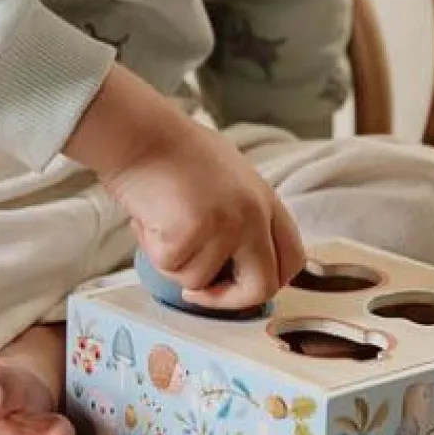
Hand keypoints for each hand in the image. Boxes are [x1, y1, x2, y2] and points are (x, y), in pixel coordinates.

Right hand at [65, 66, 304, 310]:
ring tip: (161, 224)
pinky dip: (153, 250)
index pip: (293, 259)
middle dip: (227, 301)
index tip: (239, 286)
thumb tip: (228, 261)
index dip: (267, 283)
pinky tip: (149, 218)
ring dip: (174, 262)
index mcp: (265, 199)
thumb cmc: (171, 152)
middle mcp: (254, 213)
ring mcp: (226, 224)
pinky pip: (171, 267)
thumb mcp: (226, 180)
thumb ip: (239, 217)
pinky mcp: (192, 231)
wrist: (140, 133)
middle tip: (198, 294)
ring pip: (201, 280)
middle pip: (263, 286)